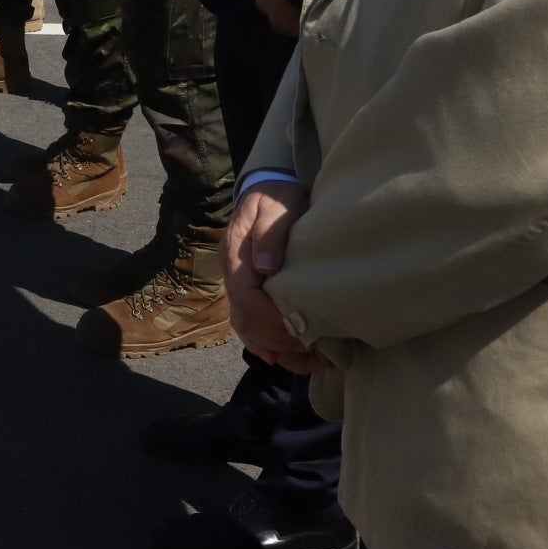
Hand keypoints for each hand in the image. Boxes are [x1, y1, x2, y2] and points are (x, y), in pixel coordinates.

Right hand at [225, 180, 327, 372]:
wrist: (271, 189)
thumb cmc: (278, 197)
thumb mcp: (277, 207)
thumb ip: (271, 233)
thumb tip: (265, 267)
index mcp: (235, 256)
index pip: (245, 298)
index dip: (271, 317)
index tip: (302, 326)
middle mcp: (233, 276)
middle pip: (246, 320)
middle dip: (279, 338)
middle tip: (314, 345)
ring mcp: (240, 286)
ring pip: (248, 329)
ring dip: (276, 348)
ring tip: (311, 356)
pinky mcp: (251, 293)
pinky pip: (253, 329)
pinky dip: (271, 348)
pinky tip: (291, 359)